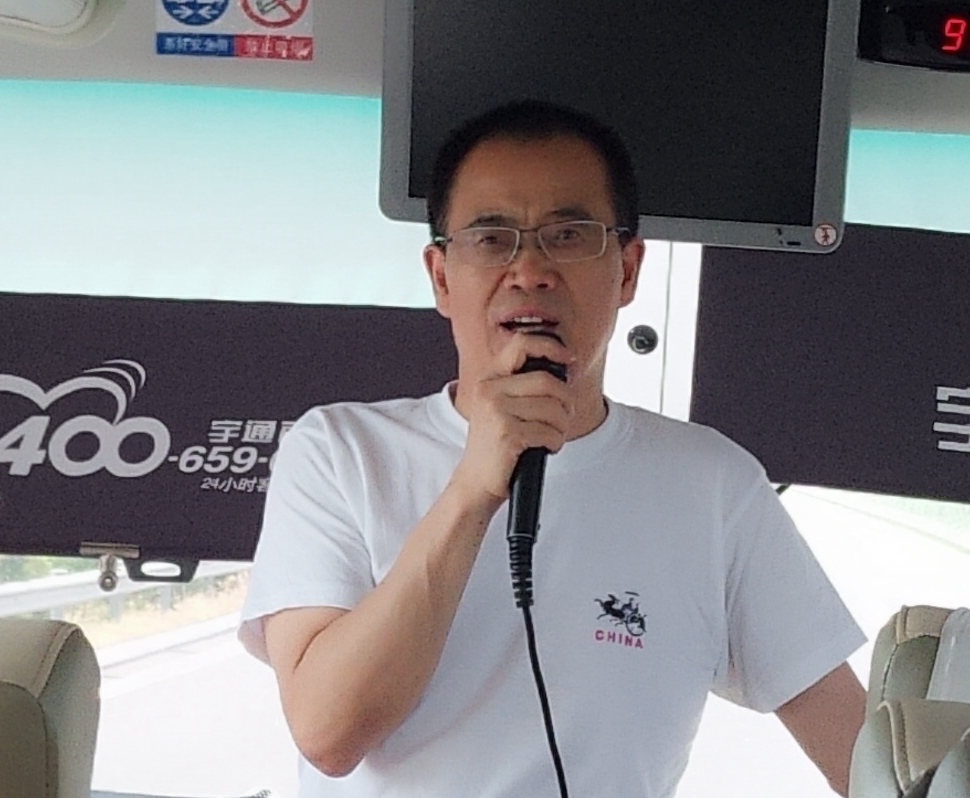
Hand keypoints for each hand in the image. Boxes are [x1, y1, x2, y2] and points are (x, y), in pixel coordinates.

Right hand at [450, 334, 574, 505]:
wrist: (475, 481)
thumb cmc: (495, 444)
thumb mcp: (500, 406)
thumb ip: (524, 384)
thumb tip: (566, 365)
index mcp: (489, 378)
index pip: (522, 344)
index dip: (551, 347)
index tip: (570, 359)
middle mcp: (489, 390)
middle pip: (548, 382)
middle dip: (566, 401)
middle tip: (563, 417)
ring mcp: (496, 411)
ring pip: (553, 409)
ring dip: (561, 427)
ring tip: (550, 436)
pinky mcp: (507, 434)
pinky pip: (550, 432)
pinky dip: (555, 442)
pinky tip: (544, 448)